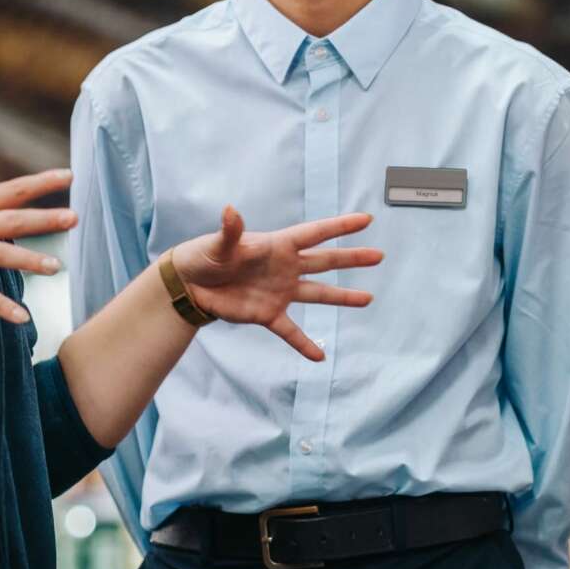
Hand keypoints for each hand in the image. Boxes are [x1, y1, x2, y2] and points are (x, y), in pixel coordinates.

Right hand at [0, 168, 77, 323]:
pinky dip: (1, 306)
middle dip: (44, 219)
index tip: (70, 176)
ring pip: (0, 253)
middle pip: (13, 219)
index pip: (13, 190)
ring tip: (56, 267)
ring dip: (29, 260)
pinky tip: (21, 317)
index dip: (42, 183)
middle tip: (74, 218)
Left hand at [168, 207, 381, 360]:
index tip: (365, 220)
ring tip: (367, 299)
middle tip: (378, 256)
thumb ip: (230, 231)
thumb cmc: (205, 256)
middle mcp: (286, 267)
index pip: (315, 234)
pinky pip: (291, 331)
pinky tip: (320, 357)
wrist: (191, 284)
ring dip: (342, 297)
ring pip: (318, 294)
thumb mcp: (218, 244)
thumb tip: (230, 211)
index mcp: (278, 245)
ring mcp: (280, 292)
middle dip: (351, 258)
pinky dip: (304, 344)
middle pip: (325, 261)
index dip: (340, 227)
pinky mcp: (269, 314)